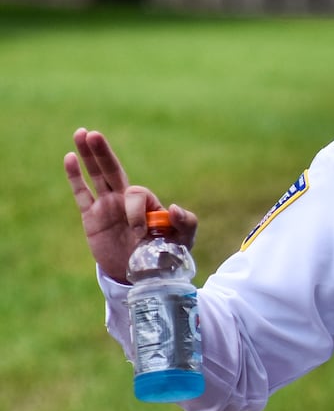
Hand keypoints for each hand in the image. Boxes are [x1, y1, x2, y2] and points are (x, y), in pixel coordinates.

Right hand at [63, 128, 197, 283]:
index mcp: (146, 203)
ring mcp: (107, 206)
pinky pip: (81, 194)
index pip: (136, 194)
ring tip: (81, 133)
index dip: (136, 211)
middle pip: (112, 170)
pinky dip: (75, 176)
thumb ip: (186, 222)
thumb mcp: (183, 240)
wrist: (142, 276)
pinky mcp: (91, 218)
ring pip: (96, 175)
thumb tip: (173, 207)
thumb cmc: (165, 256)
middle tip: (94, 134)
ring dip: (88, 155)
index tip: (140, 232)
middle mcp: (125, 200)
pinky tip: (69, 157)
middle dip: (103, 153)